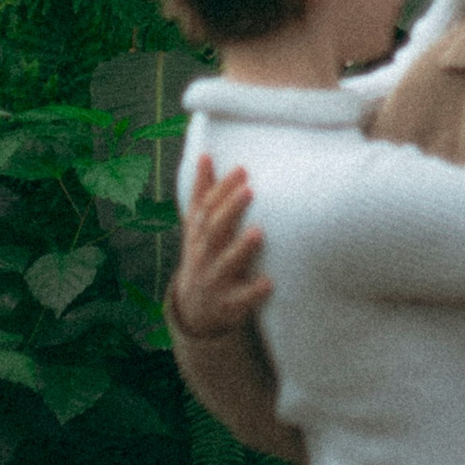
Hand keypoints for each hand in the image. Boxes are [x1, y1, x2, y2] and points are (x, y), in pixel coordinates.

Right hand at [170, 156, 269, 337]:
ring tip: (258, 232)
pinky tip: (269, 282)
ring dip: (241, 248)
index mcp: (199, 233)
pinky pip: (241, 299)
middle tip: (250, 190)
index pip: (207, 207)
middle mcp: (204, 254)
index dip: (222, 188)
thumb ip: (202, 193)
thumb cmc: (203, 254)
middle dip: (231, 210)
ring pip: (226, 263)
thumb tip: (204, 155)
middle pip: (214, 230)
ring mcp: (215, 279)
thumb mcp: (197, 226)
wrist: (194, 308)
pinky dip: (254, 291)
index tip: (242, 169)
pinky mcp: (228, 304)